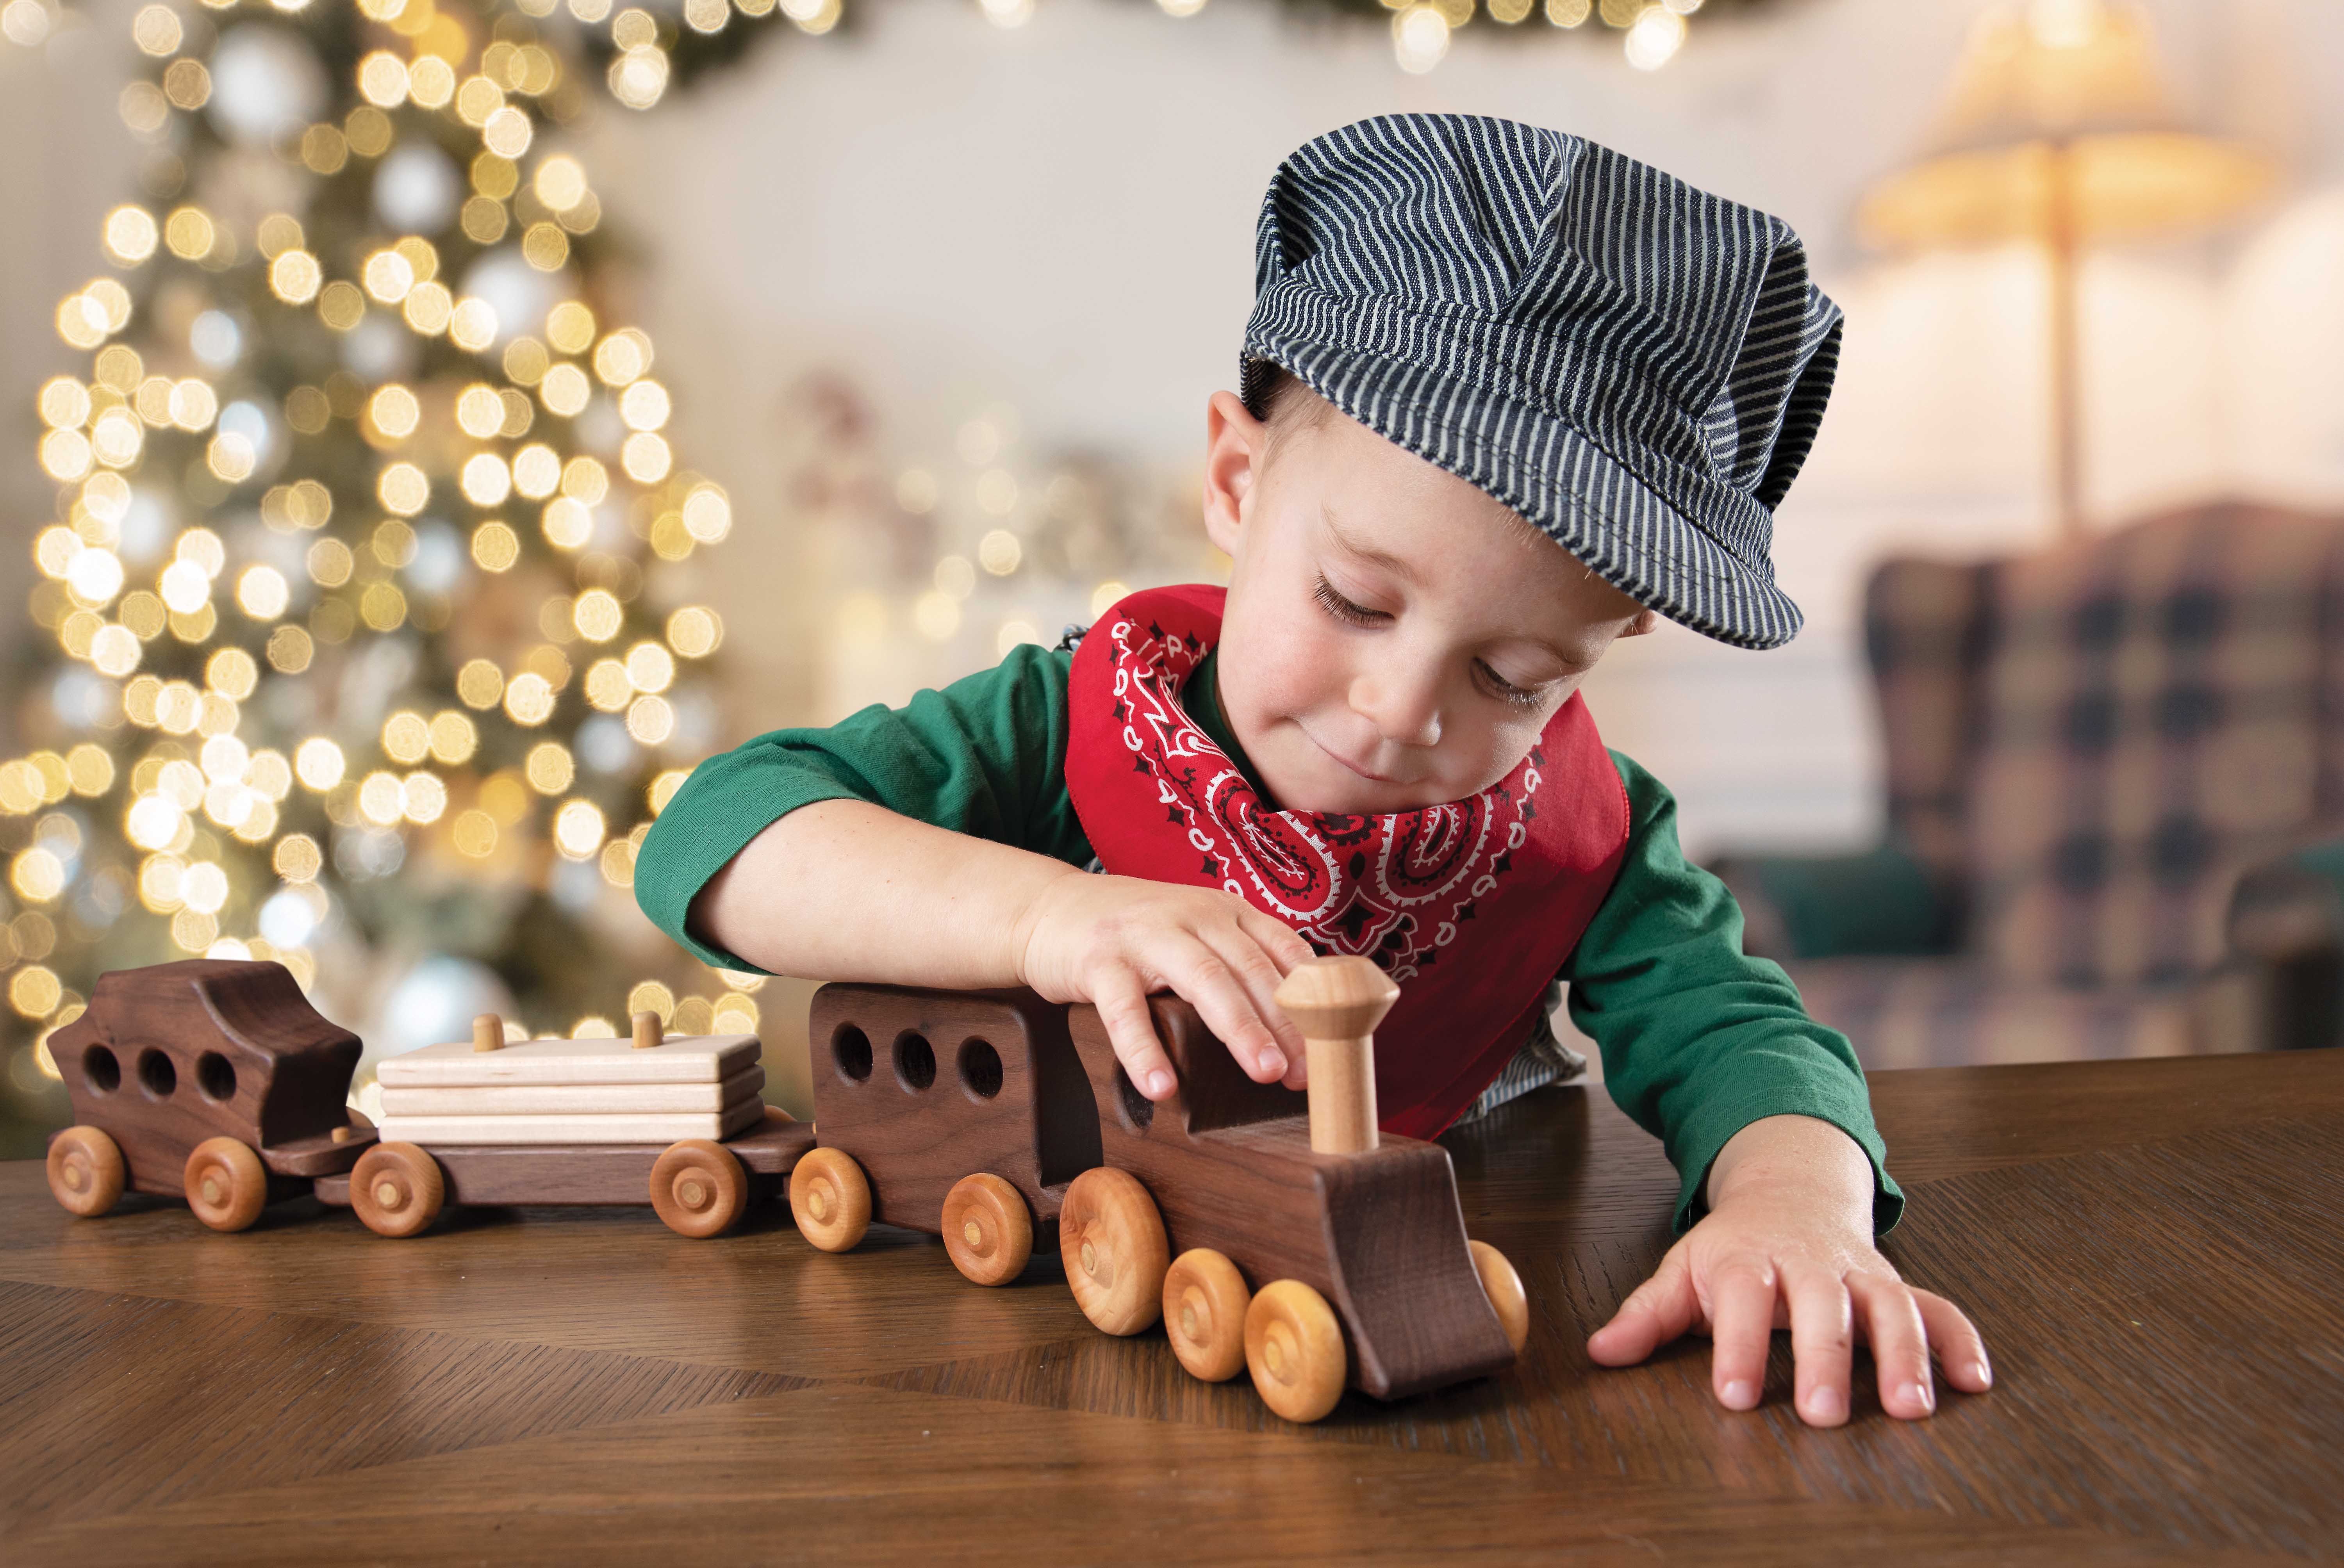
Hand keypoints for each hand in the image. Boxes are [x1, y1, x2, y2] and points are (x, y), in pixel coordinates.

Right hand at [1012, 871, 1315, 1099]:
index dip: (1314, 998)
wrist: (1049, 910)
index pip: (1284, 950)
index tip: (1337, 1042)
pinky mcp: (1100, 959)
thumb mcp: (1195, 934)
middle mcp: (1192, 915)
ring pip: (1204, 980)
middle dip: (1287, 1023)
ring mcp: (1146, 934)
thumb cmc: (1134, 936)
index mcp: (1224, 912)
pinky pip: (1125, 1010)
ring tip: (1265, 1074)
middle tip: (1308, 1072)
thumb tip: (1297, 1029)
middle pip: (1251, 969)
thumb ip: (1237, 965)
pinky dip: (1145, 1050)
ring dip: (1240, 1028)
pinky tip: (1162, 1087)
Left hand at [1586, 1114, 1991, 1425]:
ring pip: (1888, 1308)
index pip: (1742, 1300)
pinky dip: (1960, 1341)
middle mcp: (1809, 1264)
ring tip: (1911, 1408)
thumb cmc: (1734, 1246)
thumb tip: (1600, 1353)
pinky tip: (1974, 1380)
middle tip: (1823, 1414)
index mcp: (1749, 1259)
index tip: (1734, 1395)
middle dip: (1824, 1359)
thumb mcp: (1683, 1269)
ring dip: (1903, 1356)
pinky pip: (1938, 1309)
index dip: (1738, 1346)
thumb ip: (1647, 1314)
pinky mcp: (1896, 1284)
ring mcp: (1858, 1273)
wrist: (1790, 1191)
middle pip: (1820, 1308)